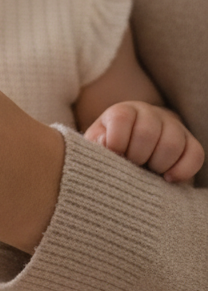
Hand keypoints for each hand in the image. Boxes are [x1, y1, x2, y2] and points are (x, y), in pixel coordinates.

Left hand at [85, 101, 204, 182]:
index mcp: (124, 111)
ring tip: (147, 173)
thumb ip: (95, 142)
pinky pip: (195, 155)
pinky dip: (182, 170)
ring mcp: (173, 127)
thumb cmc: (111, 146)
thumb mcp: (97, 142)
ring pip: (172, 144)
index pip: (122, 118)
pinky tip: (167, 179)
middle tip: (131, 166)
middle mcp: (150, 114)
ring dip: (157, 165)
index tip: (114, 156)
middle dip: (136, 156)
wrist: (135, 147)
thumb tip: (105, 143)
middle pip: (147, 133)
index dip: (116, 142)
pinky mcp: (190, 143)